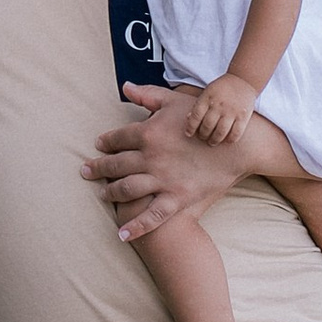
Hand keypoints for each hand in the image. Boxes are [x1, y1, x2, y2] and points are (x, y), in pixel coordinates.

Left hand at [84, 83, 248, 246]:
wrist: (236, 145)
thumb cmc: (204, 118)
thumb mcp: (175, 101)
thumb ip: (148, 95)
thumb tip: (124, 87)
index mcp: (148, 133)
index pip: (116, 139)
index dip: (105, 143)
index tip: (98, 146)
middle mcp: (150, 158)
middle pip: (116, 165)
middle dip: (98, 169)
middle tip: (85, 172)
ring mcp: (162, 180)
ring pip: (127, 189)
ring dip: (111, 192)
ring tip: (102, 194)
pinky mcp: (177, 198)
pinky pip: (152, 216)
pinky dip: (136, 227)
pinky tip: (122, 234)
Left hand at [186, 73, 253, 145]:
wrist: (242, 80)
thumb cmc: (221, 88)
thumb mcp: (207, 92)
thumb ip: (199, 105)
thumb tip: (188, 119)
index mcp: (208, 98)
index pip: (196, 116)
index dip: (190, 127)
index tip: (189, 134)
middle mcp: (219, 105)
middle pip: (207, 126)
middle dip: (203, 135)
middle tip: (203, 137)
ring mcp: (231, 111)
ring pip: (220, 132)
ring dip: (214, 140)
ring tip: (212, 142)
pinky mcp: (243, 116)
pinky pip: (236, 133)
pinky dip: (230, 140)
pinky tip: (226, 140)